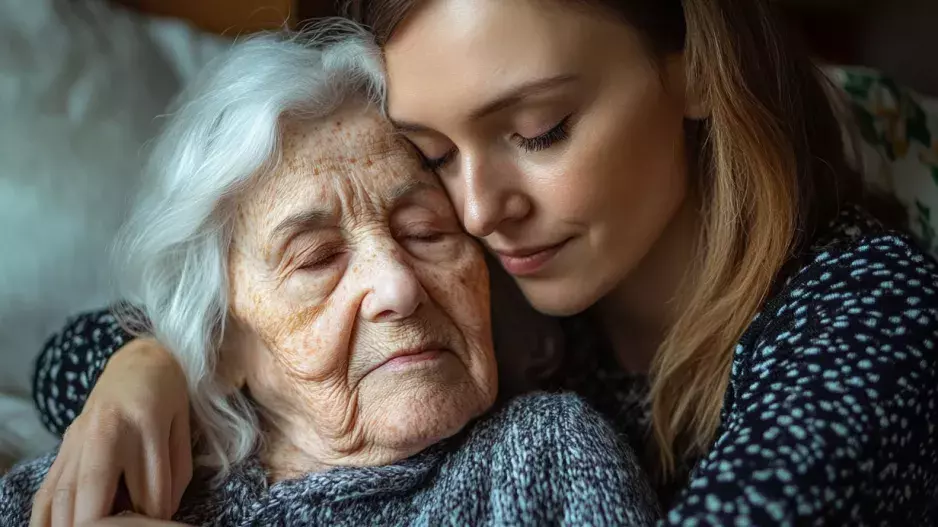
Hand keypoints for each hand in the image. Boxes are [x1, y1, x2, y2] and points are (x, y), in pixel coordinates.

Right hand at [30, 338, 192, 526]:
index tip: (158, 523)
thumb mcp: (183, 427)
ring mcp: (77, 440)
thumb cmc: (169, 396)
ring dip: (73, 524)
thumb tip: (161, 516)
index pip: (148, 492)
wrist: (139, 364)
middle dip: (104, 525)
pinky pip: (47, 489)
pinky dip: (48, 517)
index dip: (155, 518)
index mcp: (145, 425)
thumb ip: (176, 472)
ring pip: (64, 496)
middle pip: (93, 495)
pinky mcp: (63, 447)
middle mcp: (104, 432)